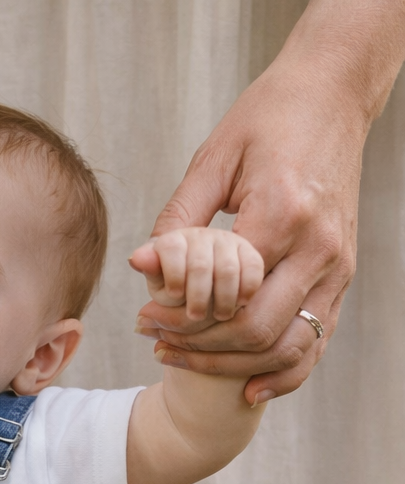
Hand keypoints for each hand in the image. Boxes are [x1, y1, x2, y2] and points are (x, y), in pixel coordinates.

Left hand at [130, 55, 363, 402]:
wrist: (333, 94)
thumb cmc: (268, 119)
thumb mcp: (214, 160)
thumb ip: (179, 220)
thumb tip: (139, 265)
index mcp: (282, 214)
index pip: (225, 295)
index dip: (180, 318)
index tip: (145, 316)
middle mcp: (317, 247)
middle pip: (254, 331)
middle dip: (199, 348)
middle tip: (156, 341)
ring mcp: (337, 266)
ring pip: (286, 347)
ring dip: (231, 366)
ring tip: (185, 359)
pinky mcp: (343, 276)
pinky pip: (317, 341)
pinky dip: (284, 373)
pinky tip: (247, 389)